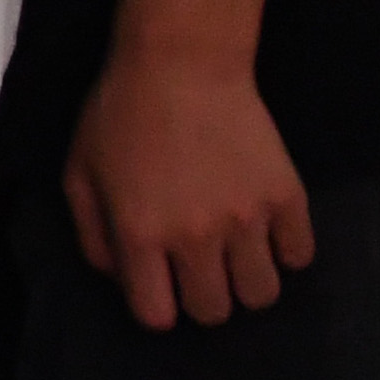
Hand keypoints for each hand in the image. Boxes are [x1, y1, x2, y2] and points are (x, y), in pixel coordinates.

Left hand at [66, 48, 316, 328]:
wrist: (180, 63)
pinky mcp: (286, 198)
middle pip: (214, 312)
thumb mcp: (79, 173)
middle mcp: (196, 235)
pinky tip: (264, 228)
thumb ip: (93, 236)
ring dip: (245, 281)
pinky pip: (300, 256)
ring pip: (262, 295)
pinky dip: (284, 250)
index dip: (156, 306)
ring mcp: (247, 218)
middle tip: (197, 268)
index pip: (158, 315)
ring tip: (233, 253)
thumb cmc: (119, 115)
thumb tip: (122, 280)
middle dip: (202, 297)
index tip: (159, 287)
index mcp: (140, 232)